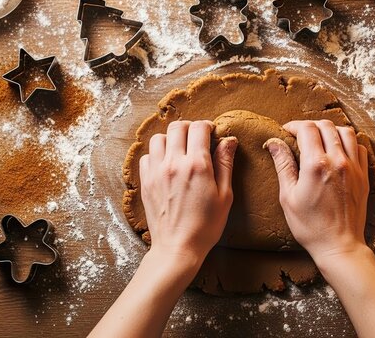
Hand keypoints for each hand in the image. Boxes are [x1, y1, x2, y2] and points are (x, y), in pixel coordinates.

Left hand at [139, 120, 237, 261]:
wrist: (177, 248)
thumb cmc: (206, 226)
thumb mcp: (224, 195)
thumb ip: (225, 163)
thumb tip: (229, 140)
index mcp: (197, 165)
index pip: (199, 128)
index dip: (208, 126)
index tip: (212, 134)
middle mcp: (173, 163)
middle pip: (177, 127)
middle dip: (190, 128)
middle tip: (197, 139)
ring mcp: (156, 172)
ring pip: (158, 138)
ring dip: (171, 139)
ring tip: (180, 150)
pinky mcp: (145, 182)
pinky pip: (147, 156)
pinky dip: (157, 155)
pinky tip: (167, 165)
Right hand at [265, 120, 369, 264]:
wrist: (339, 245)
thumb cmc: (310, 226)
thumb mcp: (288, 196)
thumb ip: (283, 165)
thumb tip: (274, 142)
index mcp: (316, 165)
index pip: (306, 129)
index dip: (294, 125)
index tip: (286, 131)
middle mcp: (338, 161)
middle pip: (326, 125)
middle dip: (310, 126)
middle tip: (300, 134)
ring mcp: (354, 167)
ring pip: (346, 132)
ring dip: (331, 130)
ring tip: (320, 139)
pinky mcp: (364, 176)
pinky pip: (360, 147)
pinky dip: (348, 142)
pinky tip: (338, 151)